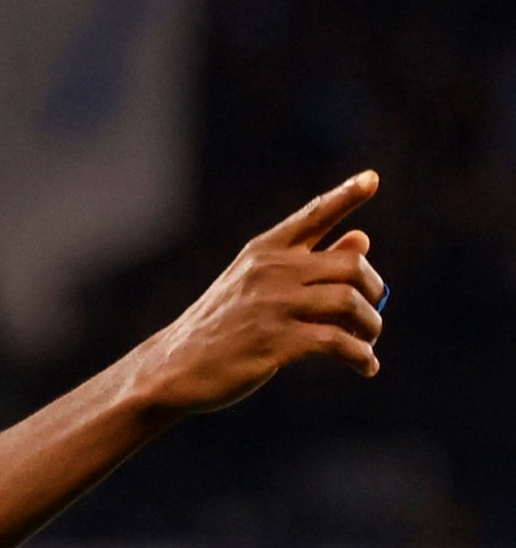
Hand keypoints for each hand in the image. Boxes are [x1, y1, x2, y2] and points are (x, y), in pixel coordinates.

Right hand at [141, 170, 385, 413]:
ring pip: (349, 303)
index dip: (346, 196)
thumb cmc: (218, 328)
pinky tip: (367, 367)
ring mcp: (273, 305)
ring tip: (367, 341)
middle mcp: (270, 270)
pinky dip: (361, 356)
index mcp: (262, 251)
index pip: (313, 215)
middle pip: (350, 266)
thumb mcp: (254, 286)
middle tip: (371, 313)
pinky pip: (337, 342)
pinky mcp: (276, 341)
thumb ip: (307, 264)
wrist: (174, 367)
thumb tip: (362, 239)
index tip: (372, 179)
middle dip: (372, 290)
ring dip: (370, 325)